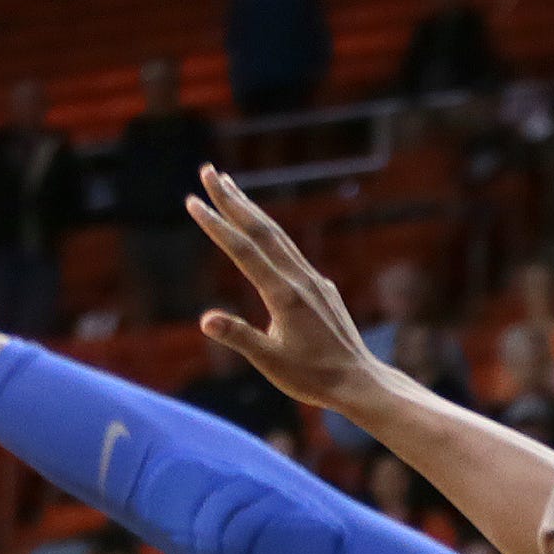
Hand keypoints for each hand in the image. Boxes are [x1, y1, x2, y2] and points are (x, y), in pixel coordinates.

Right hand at [185, 168, 386, 413]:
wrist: (360, 383)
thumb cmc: (314, 378)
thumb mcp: (271, 363)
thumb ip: (239, 337)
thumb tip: (205, 321)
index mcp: (284, 296)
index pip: (243, 251)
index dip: (217, 225)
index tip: (193, 200)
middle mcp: (300, 281)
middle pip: (262, 230)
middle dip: (232, 199)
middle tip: (208, 170)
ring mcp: (314, 282)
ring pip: (278, 237)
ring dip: (252, 209)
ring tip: (230, 186)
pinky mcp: (323, 289)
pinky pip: (292, 252)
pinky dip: (271, 233)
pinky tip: (263, 231)